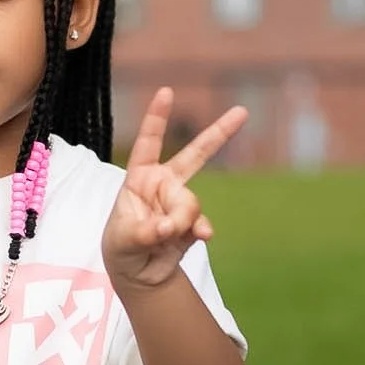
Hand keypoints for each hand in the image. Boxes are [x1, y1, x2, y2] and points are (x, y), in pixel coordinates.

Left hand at [102, 88, 246, 290]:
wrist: (138, 273)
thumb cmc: (122, 247)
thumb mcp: (123, 239)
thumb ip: (146, 231)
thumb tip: (171, 228)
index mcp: (140, 177)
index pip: (149, 143)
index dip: (157, 118)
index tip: (166, 91)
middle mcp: (164, 184)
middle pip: (196, 155)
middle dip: (219, 133)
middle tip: (242, 112)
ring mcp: (181, 203)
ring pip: (191, 203)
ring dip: (182, 220)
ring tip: (165, 235)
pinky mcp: (194, 223)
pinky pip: (202, 222)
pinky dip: (201, 230)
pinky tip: (201, 238)